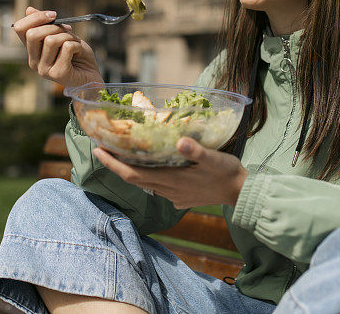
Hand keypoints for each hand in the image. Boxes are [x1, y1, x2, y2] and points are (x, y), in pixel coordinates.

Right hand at [13, 7, 102, 89]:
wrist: (91, 77)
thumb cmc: (77, 56)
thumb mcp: (61, 35)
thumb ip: (46, 25)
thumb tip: (29, 9)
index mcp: (32, 51)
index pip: (20, 28)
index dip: (36, 17)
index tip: (53, 15)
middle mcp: (34, 62)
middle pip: (32, 34)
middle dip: (54, 27)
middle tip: (67, 31)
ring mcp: (44, 69)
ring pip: (51, 40)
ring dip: (68, 37)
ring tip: (75, 44)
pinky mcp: (58, 73)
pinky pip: (66, 47)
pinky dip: (77, 45)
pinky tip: (79, 53)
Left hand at [92, 137, 248, 208]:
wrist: (241, 193)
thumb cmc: (227, 173)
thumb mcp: (214, 158)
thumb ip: (196, 150)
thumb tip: (180, 141)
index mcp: (170, 179)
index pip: (133, 174)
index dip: (113, 164)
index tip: (98, 150)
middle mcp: (167, 190)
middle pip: (134, 179)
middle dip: (115, 164)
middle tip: (102, 147)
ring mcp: (174, 196)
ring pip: (145, 183)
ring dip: (130, 169)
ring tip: (122, 153)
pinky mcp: (181, 198)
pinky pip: (158, 187)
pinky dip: (147, 175)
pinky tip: (150, 165)